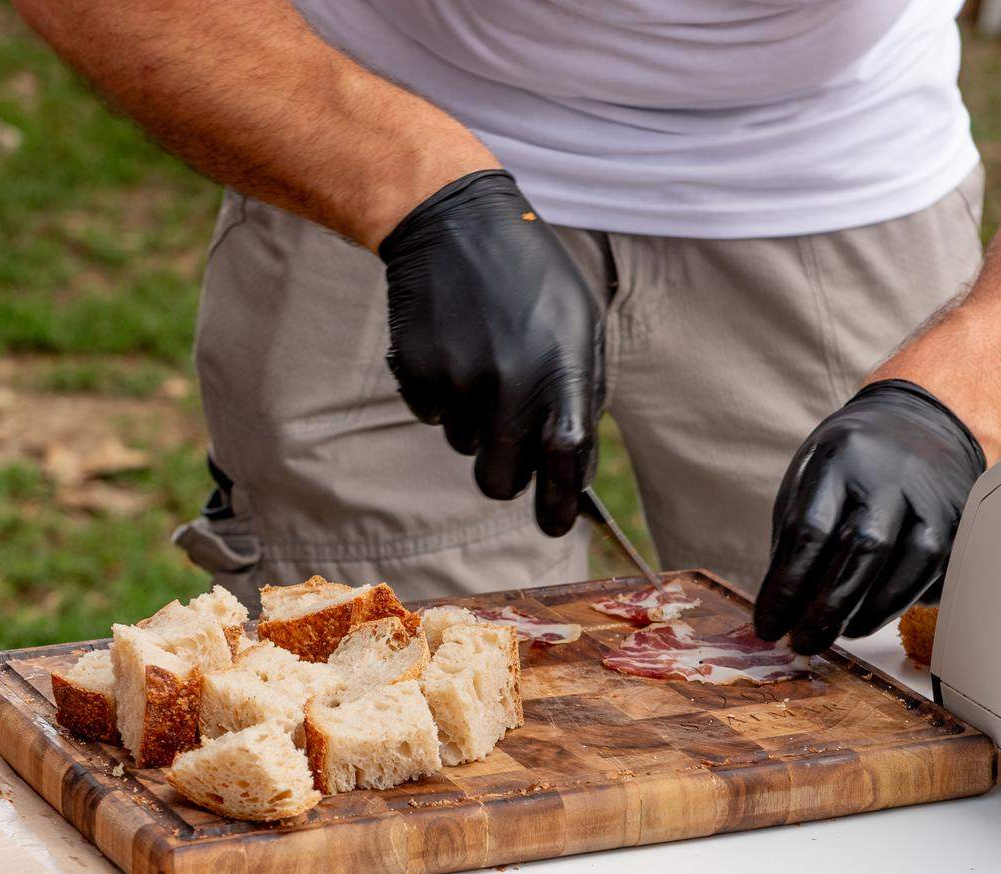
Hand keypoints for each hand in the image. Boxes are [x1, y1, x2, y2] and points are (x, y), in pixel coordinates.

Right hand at [378, 170, 603, 536]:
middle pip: (498, 481)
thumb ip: (581, 395)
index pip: (563, 464)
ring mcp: (461, 380)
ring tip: (482, 357)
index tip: (553, 524)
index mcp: (562, 373)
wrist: (454, 222)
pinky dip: (441, 393)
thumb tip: (573, 469)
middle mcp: (511, 385)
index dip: (557, 506)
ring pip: (464, 445)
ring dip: (474, 419)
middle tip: (506, 441)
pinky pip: (432, 414)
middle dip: (504, 472)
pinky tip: (452, 345)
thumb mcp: (580, 324)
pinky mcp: (419, 372)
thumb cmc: (531, 279)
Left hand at [753, 380, 986, 655]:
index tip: (770, 625)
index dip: (786, 588)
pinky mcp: (959, 522)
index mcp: (841, 458)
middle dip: (828, 609)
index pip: (810, 532)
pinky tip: (875, 614)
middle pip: (862, 550)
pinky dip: (902, 602)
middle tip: (804, 643)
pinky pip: (933, 574)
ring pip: (907, 566)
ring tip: (841, 633)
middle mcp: (892, 475)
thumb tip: (782, 609)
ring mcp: (933, 498)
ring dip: (868, 614)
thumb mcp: (811, 478)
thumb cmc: (855, 462)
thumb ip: (795, 539)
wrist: (923, 423)